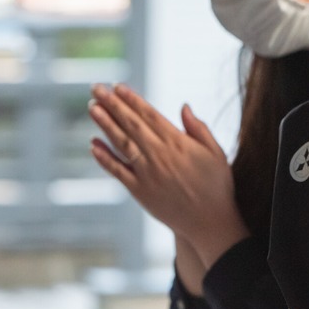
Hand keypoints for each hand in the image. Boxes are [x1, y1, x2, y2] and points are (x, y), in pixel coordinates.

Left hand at [88, 83, 250, 268]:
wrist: (210, 222)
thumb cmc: (217, 186)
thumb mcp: (215, 152)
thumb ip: (198, 129)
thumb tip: (183, 107)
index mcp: (178, 142)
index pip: (149, 115)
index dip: (132, 99)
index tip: (118, 86)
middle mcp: (159, 155)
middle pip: (131, 124)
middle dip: (112, 104)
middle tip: (97, 88)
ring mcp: (147, 173)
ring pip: (121, 143)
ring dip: (105, 124)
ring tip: (92, 107)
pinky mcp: (140, 191)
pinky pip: (117, 171)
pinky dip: (104, 157)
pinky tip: (93, 144)